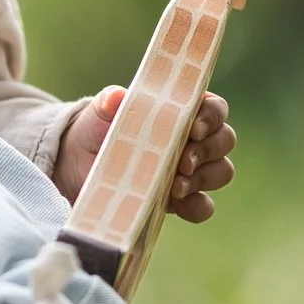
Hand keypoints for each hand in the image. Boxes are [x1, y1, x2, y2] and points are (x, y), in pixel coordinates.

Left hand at [54, 86, 236, 221]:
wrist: (77, 164)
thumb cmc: (96, 129)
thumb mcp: (99, 112)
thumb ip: (109, 102)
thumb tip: (117, 96)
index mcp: (182, 110)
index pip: (215, 108)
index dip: (211, 117)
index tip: (193, 128)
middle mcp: (194, 139)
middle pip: (225, 140)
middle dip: (207, 151)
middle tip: (182, 161)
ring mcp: (190, 171)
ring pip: (221, 172)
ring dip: (203, 178)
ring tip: (174, 186)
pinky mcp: (180, 200)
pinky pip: (204, 206)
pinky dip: (197, 206)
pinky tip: (177, 204)